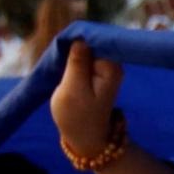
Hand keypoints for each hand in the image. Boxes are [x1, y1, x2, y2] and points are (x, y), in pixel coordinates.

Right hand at [48, 42, 125, 159]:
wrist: (85, 136)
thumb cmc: (77, 116)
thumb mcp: (72, 89)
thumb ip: (77, 63)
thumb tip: (80, 39)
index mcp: (111, 67)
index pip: (96, 38)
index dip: (78, 37)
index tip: (63, 45)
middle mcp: (113, 64)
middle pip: (91, 41)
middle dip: (74, 46)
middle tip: (59, 59)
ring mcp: (106, 68)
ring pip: (86, 49)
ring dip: (71, 54)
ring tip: (61, 66)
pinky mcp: (96, 72)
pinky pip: (84, 57)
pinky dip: (73, 60)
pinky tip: (65, 68)